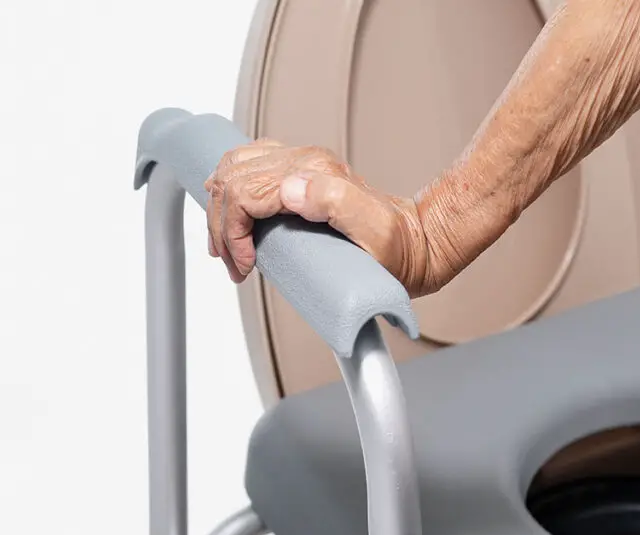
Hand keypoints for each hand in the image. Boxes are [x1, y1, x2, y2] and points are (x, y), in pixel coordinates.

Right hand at [203, 139, 451, 296]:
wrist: (419, 245)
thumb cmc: (399, 250)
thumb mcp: (376, 234)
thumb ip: (336, 204)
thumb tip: (289, 190)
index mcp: (315, 175)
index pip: (244, 192)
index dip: (232, 232)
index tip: (245, 267)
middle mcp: (306, 163)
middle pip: (233, 180)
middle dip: (221, 226)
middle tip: (235, 265)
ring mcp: (302, 165)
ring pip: (235, 168)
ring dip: (220, 208)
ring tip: (228, 248)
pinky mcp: (302, 173)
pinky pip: (250, 166)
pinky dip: (230, 188)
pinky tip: (232, 215)